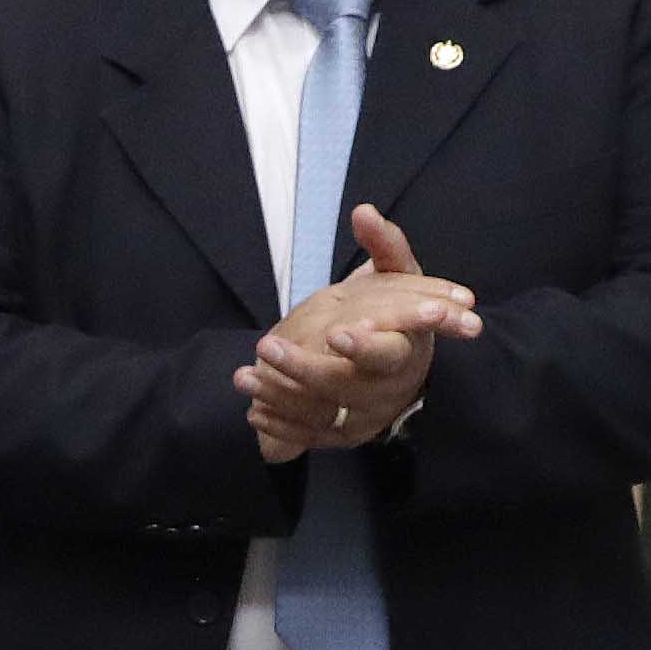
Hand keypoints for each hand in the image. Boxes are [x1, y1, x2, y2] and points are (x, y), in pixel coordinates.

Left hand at [237, 208, 475, 460]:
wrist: (400, 363)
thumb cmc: (396, 314)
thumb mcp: (399, 277)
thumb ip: (386, 245)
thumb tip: (363, 212)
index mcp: (407, 349)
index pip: (389, 353)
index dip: (364, 347)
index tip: (336, 333)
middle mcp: (388, 389)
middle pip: (346, 386)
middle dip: (304, 369)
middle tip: (265, 346)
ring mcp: (365, 416)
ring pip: (320, 414)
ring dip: (279, 396)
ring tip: (243, 375)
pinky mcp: (342, 435)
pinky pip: (308, 437)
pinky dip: (279, 426)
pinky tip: (254, 409)